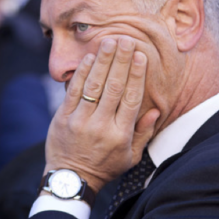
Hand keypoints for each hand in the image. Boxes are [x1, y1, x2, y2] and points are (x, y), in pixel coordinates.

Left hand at [44, 36, 160, 192]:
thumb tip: (155, 110)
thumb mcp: (130, 157)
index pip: (131, 99)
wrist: (71, 178)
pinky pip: (74, 91)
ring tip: (109, 41)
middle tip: (126, 39)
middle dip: (121, 61)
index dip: (136, 76)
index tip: (141, 56)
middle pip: (114, 87)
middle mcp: (101, 126)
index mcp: (120, 135)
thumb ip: (143, 133)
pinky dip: (82, 73)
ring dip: (102, 61)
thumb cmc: (105, 166)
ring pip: (94, 86)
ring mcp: (80, 121)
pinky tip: (90, 57)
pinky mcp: (63, 118)